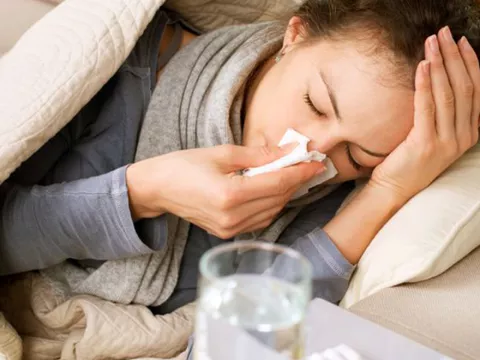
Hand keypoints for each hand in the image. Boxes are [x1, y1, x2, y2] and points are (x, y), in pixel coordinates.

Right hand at [126, 144, 324, 237]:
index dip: (300, 172)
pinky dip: (271, 205)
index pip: (277, 184)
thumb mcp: (222, 153)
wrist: (157, 189)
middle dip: (296, 181)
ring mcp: (230, 229)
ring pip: (272, 211)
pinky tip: (273, 190)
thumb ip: (258, 156)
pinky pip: (260, 220)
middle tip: (306, 164)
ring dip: (285, 193)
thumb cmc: (184, 165)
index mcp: (230, 195)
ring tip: (291, 175)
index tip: (316, 162)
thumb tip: (288, 152)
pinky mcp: (227, 233)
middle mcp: (232, 217)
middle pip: (278, 199)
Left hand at [370, 27, 479, 200]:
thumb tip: (440, 79)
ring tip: (432, 42)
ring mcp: (447, 142)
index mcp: (469, 133)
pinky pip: (427, 107)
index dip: (470, 63)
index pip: (476, 90)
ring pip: (448, 94)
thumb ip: (443, 114)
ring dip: (441, 64)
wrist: (394, 189)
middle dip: (455, 56)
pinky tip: (422, 66)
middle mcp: (463, 137)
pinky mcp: (426, 144)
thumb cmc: (410, 160)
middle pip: (463, 87)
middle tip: (444, 34)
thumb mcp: (435, 136)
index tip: (461, 42)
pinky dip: (425, 83)